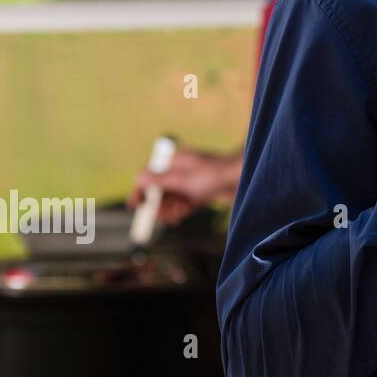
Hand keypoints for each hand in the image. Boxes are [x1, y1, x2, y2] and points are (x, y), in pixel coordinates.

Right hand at [126, 148, 241, 224]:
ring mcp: (192, 182)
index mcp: (175, 160)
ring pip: (172, 199)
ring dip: (169, 208)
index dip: (140, 190)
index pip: (150, 174)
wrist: (243, 181)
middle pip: (160, 190)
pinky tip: (179, 216)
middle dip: (157, 204)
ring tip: (173, 216)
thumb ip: (158, 180)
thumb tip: (136, 177)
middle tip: (159, 216)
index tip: (134, 205)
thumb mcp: (182, 179)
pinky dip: (180, 210)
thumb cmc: (214, 175)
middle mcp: (182, 170)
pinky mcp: (201, 192)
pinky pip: (184, 203)